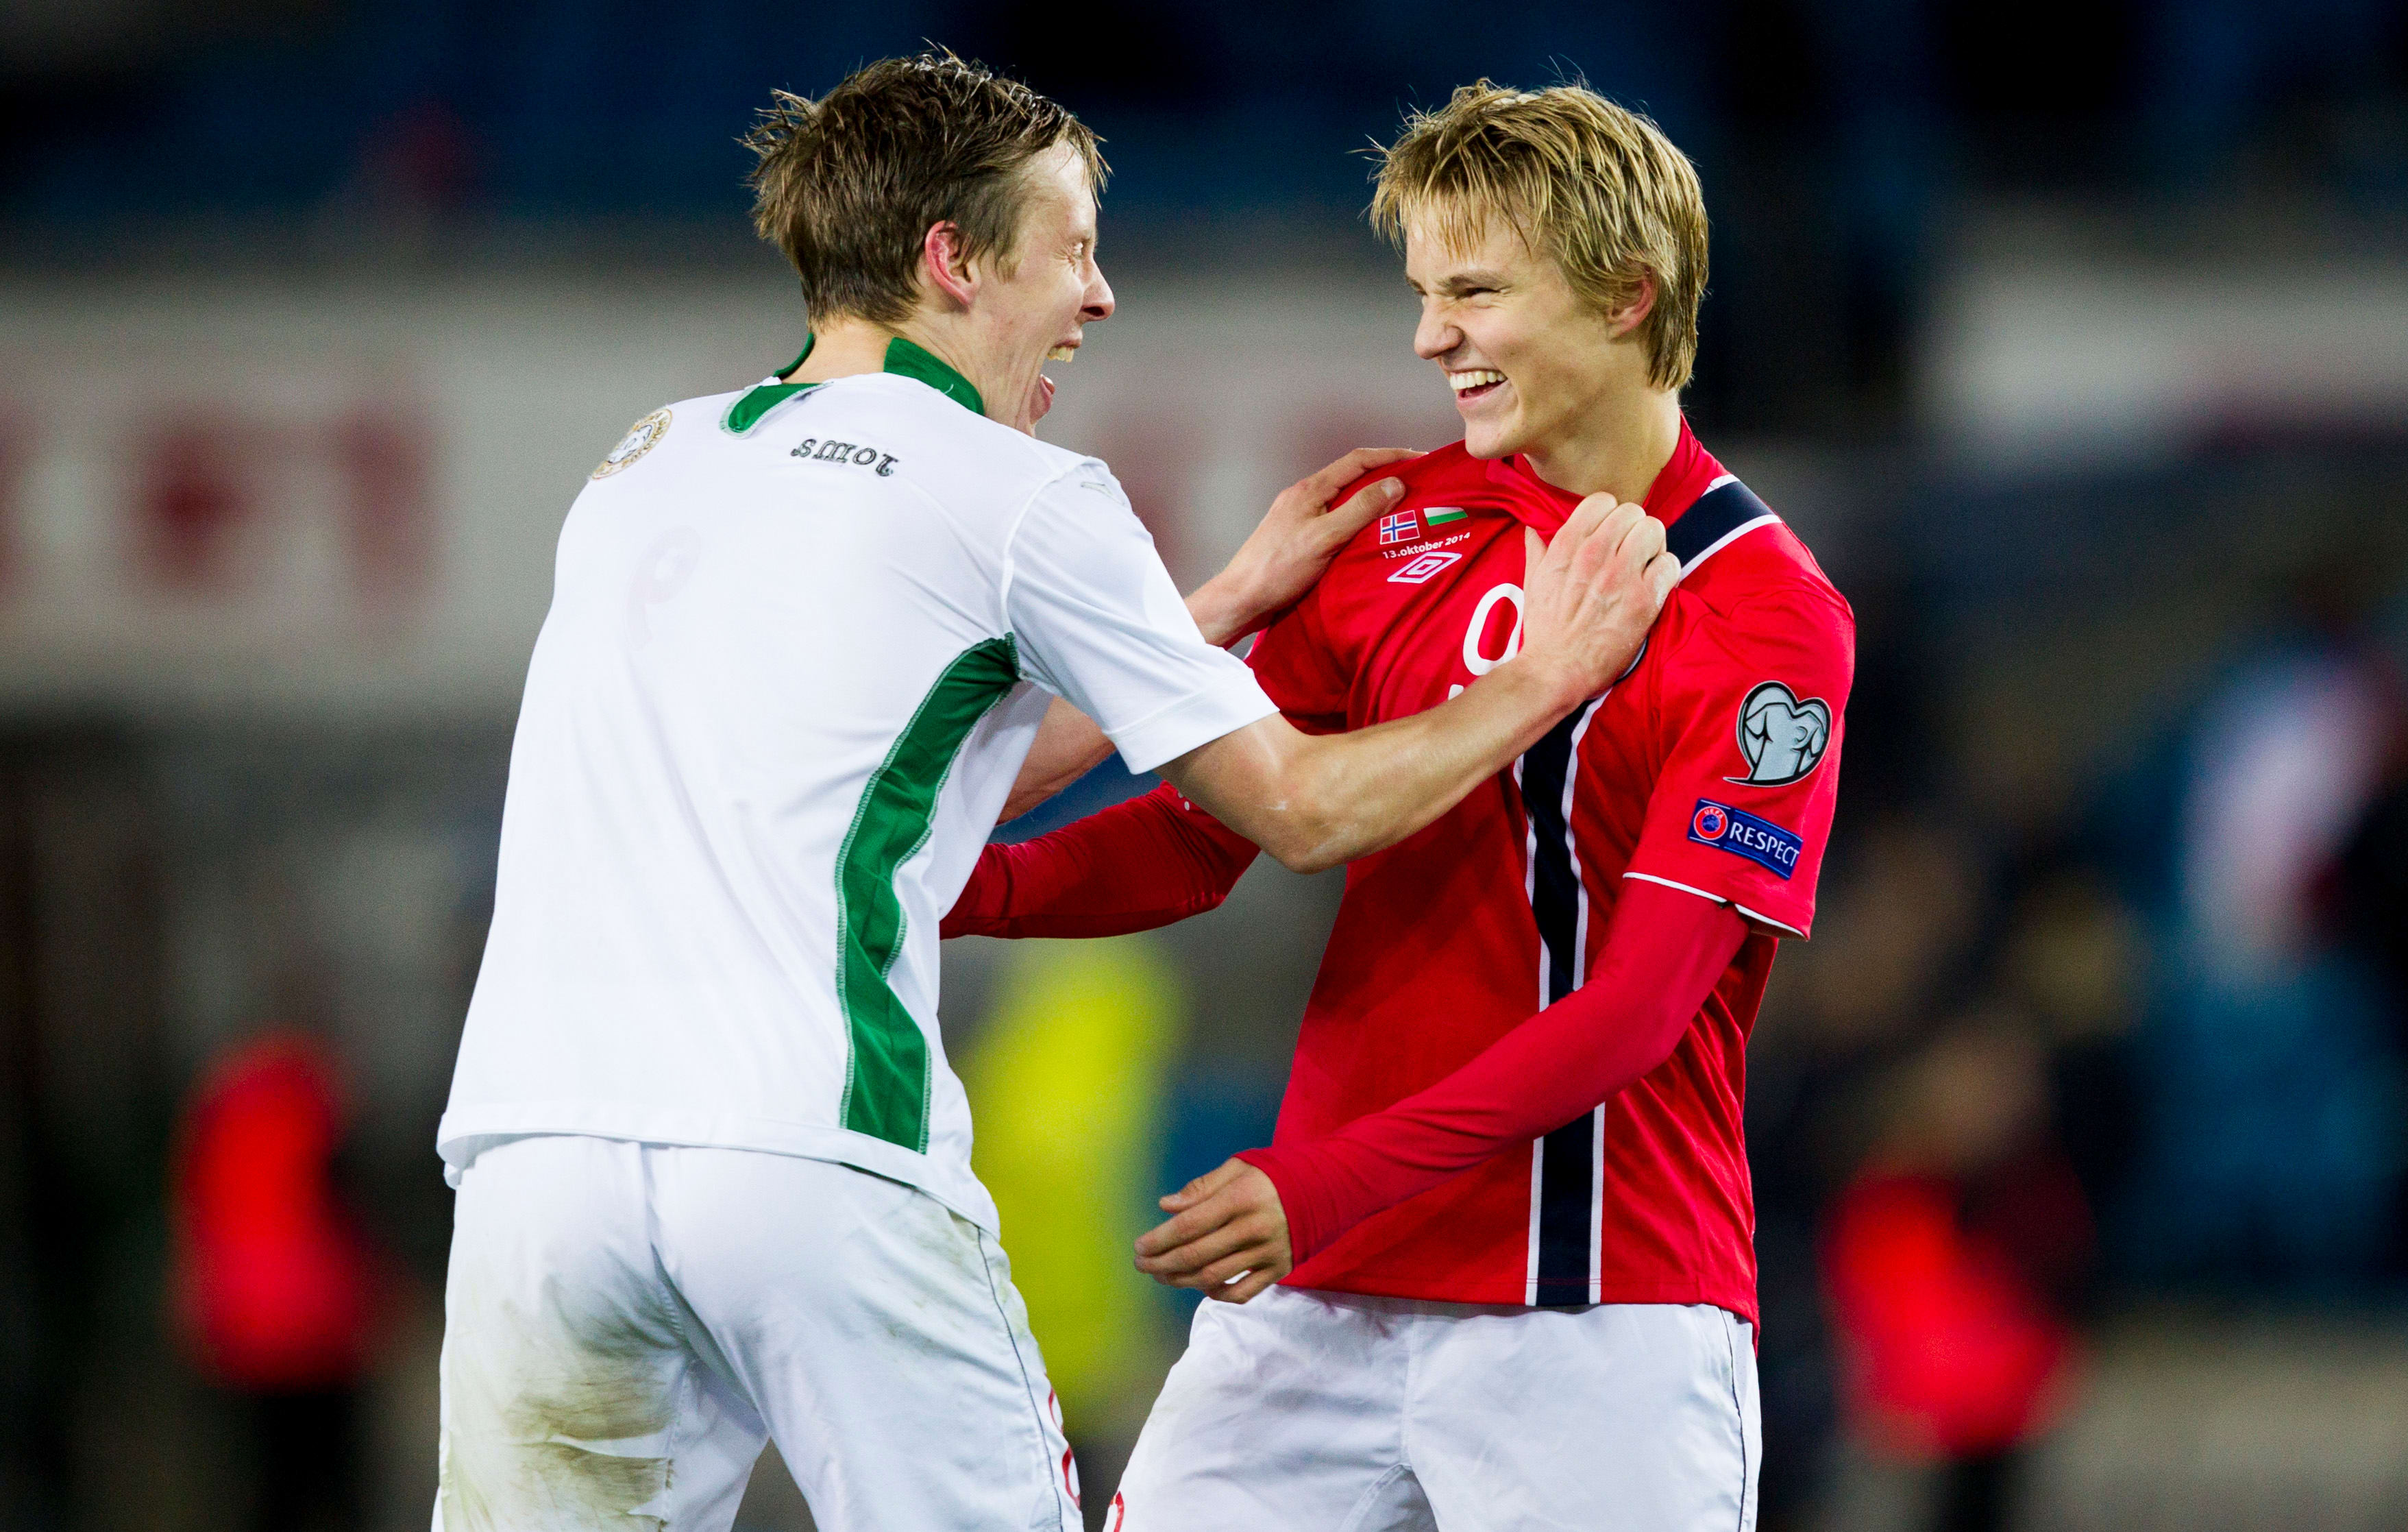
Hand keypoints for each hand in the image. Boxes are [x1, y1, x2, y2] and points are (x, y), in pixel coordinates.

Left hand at [1133, 1158, 1291, 1303]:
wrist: (1326, 1190)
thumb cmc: (1273, 1176)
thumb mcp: (1239, 1168)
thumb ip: (1201, 1188)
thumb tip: (1165, 1206)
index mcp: (1240, 1199)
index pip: (1189, 1225)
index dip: (1159, 1239)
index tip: (1139, 1246)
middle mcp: (1253, 1229)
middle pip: (1195, 1255)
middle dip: (1161, 1263)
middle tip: (1141, 1264)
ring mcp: (1267, 1253)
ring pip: (1213, 1277)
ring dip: (1180, 1281)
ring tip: (1162, 1275)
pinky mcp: (1278, 1270)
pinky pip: (1242, 1293)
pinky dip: (1216, 1294)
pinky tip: (1200, 1286)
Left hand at [1187, 448, 1421, 645]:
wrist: (1242, 600)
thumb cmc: (1277, 569)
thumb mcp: (1325, 537)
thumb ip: (1360, 510)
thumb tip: (1395, 483)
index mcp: (1310, 490)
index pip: (1358, 461)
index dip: (1392, 456)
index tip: (1421, 459)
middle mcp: (1305, 499)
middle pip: (1353, 479)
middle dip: (1387, 478)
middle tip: (1419, 486)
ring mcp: (1301, 520)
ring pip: (1346, 503)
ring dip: (1374, 503)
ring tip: (1404, 513)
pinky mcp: (1301, 541)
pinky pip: (1338, 524)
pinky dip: (1360, 525)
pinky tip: (1373, 540)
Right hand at [1516, 495, 1676, 706]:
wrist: (1556, 669)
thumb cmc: (1544, 629)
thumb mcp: (1533, 583)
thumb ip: (1536, 551)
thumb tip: (1533, 530)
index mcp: (1566, 545)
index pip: (1602, 501)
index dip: (1610, 515)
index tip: (1611, 534)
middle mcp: (1594, 554)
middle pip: (1633, 512)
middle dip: (1635, 529)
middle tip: (1632, 551)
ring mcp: (1621, 575)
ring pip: (1655, 531)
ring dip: (1653, 547)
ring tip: (1645, 566)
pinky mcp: (1644, 600)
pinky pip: (1669, 564)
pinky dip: (1666, 571)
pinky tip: (1654, 585)